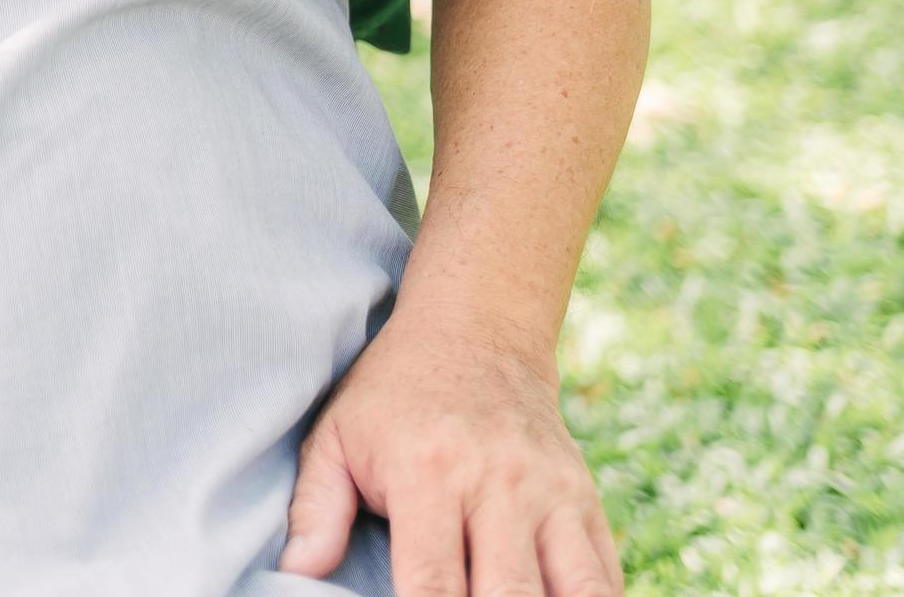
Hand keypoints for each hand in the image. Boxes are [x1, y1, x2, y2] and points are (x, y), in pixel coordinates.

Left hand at [279, 314, 620, 595]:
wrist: (476, 332)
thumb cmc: (394, 394)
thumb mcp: (336, 434)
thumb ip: (316, 507)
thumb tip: (298, 571)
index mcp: (428, 473)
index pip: (433, 582)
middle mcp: (499, 484)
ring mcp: (552, 493)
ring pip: (576, 591)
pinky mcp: (586, 499)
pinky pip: (605, 575)